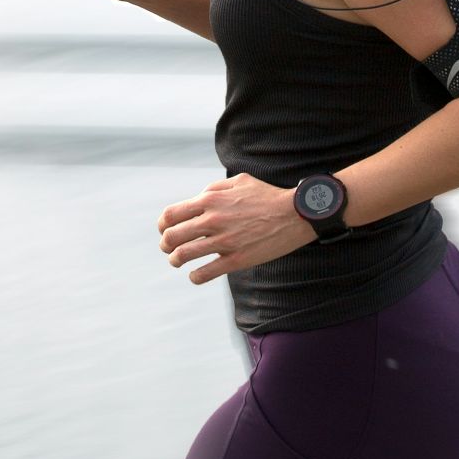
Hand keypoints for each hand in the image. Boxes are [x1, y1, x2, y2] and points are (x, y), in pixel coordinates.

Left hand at [157, 174, 316, 285]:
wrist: (295, 213)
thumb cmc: (267, 195)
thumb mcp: (239, 181)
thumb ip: (214, 188)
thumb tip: (198, 198)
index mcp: (210, 200)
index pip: (171, 214)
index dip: (163, 225)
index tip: (165, 231)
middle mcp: (213, 220)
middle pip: (172, 237)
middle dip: (166, 245)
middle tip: (169, 249)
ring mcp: (224, 241)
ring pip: (183, 256)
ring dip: (176, 261)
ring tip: (178, 262)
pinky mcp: (236, 259)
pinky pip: (204, 273)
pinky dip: (195, 276)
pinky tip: (196, 275)